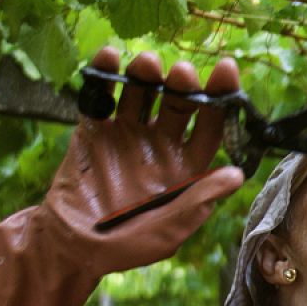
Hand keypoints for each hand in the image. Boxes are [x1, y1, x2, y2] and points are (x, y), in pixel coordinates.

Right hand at [44, 48, 244, 274]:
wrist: (69, 249)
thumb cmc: (126, 246)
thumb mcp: (168, 231)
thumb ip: (198, 202)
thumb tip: (237, 175)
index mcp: (187, 166)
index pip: (211, 125)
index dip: (221, 97)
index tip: (225, 69)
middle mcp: (161, 145)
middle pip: (178, 103)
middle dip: (182, 83)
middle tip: (180, 72)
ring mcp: (127, 135)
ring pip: (142, 94)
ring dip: (147, 74)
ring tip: (146, 64)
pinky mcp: (94, 131)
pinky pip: (101, 98)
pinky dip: (104, 76)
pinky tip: (110, 57)